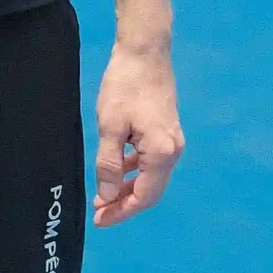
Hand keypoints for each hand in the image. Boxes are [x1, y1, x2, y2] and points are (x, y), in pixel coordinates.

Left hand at [93, 39, 182, 227]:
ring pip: (150, 177)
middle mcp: (172, 151)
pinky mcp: (166, 131)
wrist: (144, 51)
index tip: (100, 220)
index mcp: (161, 153)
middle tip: (99, 212)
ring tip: (103, 195)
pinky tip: (117, 169)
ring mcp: (172, 141)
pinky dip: (134, 170)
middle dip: (125, 204)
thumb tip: (107, 196)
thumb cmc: (125, 86)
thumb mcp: (110, 127)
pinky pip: (151, 161)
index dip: (121, 211)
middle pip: (150, 191)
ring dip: (128, 188)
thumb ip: (109, 165)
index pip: (143, 197)